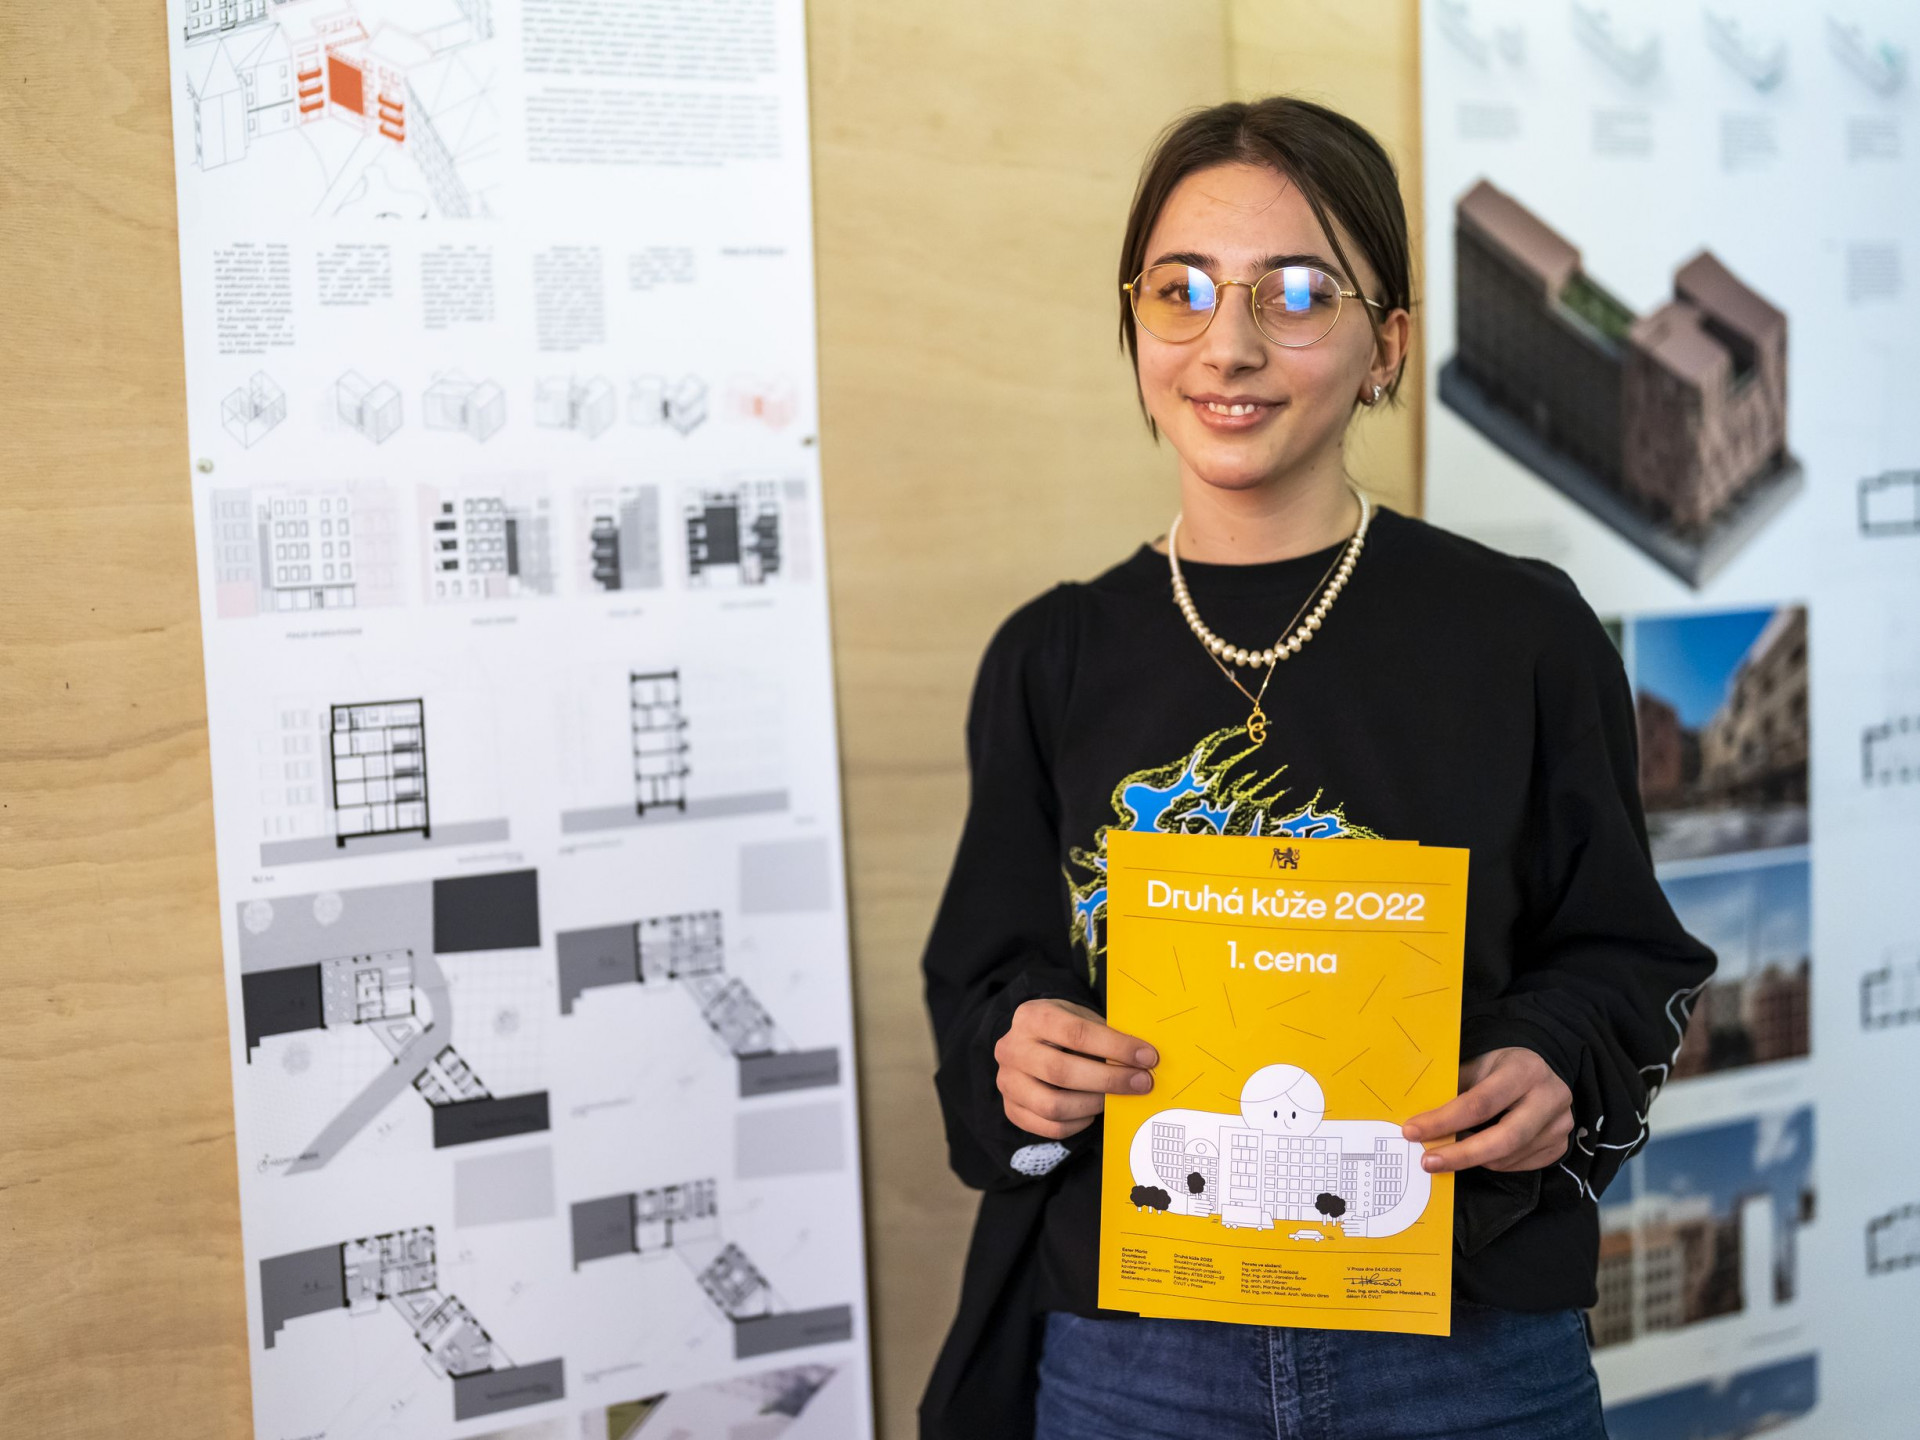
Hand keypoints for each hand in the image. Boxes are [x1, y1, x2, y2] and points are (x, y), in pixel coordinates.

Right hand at [993, 998, 1158, 1140]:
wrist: (1030, 1041)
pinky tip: (1092, 1110)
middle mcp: (1012, 1048)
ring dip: (1093, 1104)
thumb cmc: (1065, 1029)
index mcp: (1032, 1016)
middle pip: (1061, 1072)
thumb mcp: (1082, 1018)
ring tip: (1114, 1098)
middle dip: (1109, 1080)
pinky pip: (1049, 1127)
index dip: (1115, 1047)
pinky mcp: (1011, 1108)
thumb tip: (1145, 1059)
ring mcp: (1007, 1081)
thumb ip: (1107, 1035)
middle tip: (1141, 1083)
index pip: (1076, 1033)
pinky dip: (1077, 1123)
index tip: (1148, 1057)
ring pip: (1053, 1106)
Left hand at [1400, 1047, 1572, 1174]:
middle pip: (1503, 1138)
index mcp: (1524, 1070)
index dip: (1444, 1121)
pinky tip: (1477, 1151)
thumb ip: (1452, 1090)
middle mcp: (1550, 1097)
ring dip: (1473, 1159)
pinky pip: (1519, 1165)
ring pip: (1508, 1157)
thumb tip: (1416, 1121)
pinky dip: (1492, 1162)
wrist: (1540, 1070)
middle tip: (1428, 1161)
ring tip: (1449, 1152)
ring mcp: (1560, 1125)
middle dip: (1460, 1155)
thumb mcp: (1476, 1065)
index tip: (1413, 1131)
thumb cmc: (1499, 1068)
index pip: (1480, 1103)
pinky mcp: (1560, 1146)